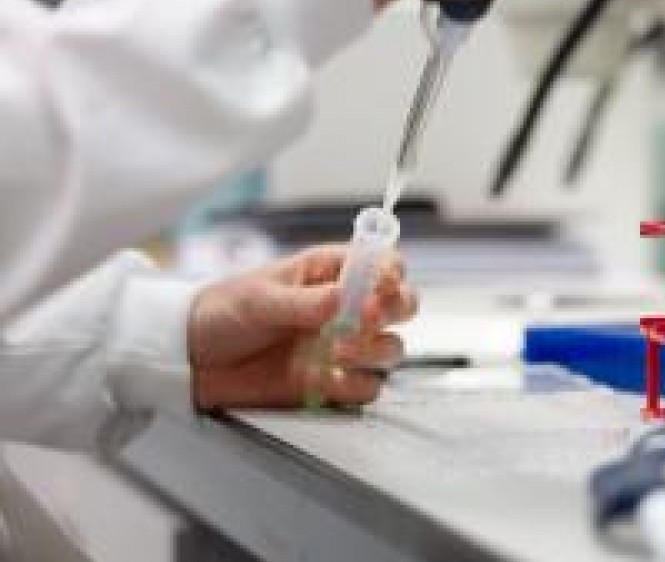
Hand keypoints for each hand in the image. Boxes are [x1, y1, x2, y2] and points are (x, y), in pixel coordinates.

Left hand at [188, 245, 416, 410]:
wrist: (190, 361)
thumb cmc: (218, 314)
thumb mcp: (257, 300)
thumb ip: (302, 302)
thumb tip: (340, 300)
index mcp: (329, 273)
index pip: (383, 264)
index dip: (391, 273)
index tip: (379, 286)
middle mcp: (344, 308)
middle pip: (400, 305)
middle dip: (393, 311)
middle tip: (365, 318)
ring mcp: (342, 346)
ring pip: (390, 349)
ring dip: (373, 350)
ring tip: (336, 352)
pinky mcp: (332, 382)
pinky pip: (366, 387)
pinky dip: (354, 385)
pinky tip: (327, 379)